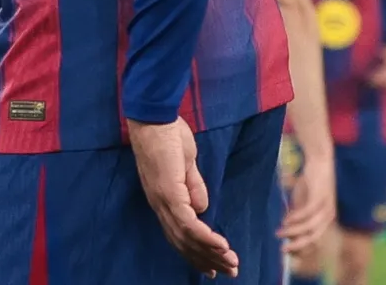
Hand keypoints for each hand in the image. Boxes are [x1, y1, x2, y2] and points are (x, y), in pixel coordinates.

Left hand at [127, 117, 238, 277]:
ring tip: (231, 263)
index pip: (178, 235)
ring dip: (210, 252)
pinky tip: (220, 244)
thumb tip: (202, 209)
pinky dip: (204, 236)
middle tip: (230, 272)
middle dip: (208, 259)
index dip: (196, 253)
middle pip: (183, 242)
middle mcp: (159, 204)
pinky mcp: (168, 191)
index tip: (213, 268)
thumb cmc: (168, 135)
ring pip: (186, 236)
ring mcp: (163, 198)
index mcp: (162, 199)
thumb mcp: (186, 164)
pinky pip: (187, 221)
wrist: (154, 116)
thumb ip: (193, 187)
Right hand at [277, 151, 335, 254]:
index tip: (286, 251)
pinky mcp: (320, 197)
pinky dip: (296, 218)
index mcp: (325, 219)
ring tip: (279, 233)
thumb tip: (287, 227)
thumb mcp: (302, 200)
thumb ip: (297, 213)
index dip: (301, 247)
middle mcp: (328, 216)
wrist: (319, 161)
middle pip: (313, 237)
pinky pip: (307, 212)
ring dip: (293, 232)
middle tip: (283, 251)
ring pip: (310, 226)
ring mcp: (326, 207)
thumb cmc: (310, 181)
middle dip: (298, 245)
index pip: (314, 239)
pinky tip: (285, 220)